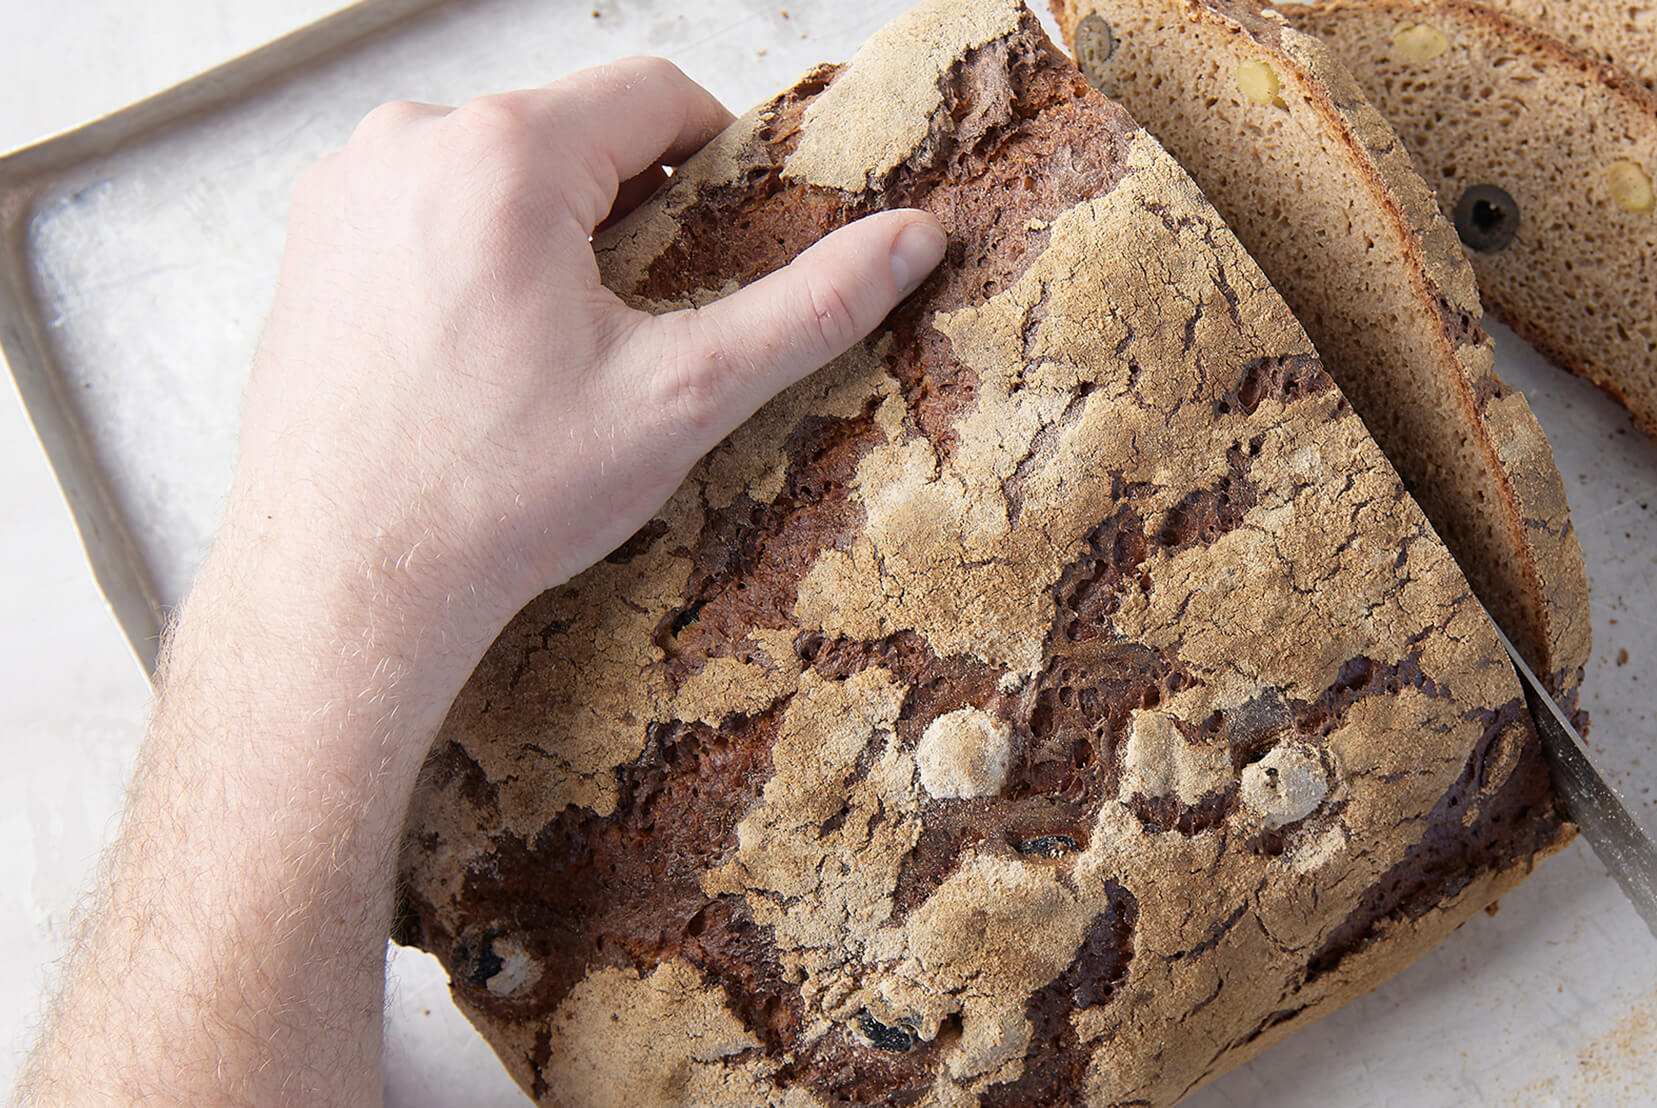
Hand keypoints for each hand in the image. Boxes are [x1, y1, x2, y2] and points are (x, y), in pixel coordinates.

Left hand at [21, 57, 942, 1105]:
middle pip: (574, 128)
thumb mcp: (683, 396)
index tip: (723, 240)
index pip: (657, 92)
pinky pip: (428, 206)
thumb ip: (809, 305)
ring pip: (498, 167)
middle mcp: (409, 143)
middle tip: (642, 323)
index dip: (718, 159)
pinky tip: (483, 356)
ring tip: (559, 350)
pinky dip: (473, 254)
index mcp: (505, 154)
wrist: (340, 584)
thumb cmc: (495, 496)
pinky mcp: (312, 241)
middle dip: (628, 205)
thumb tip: (910, 240)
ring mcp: (347, 189)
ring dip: (550, 229)